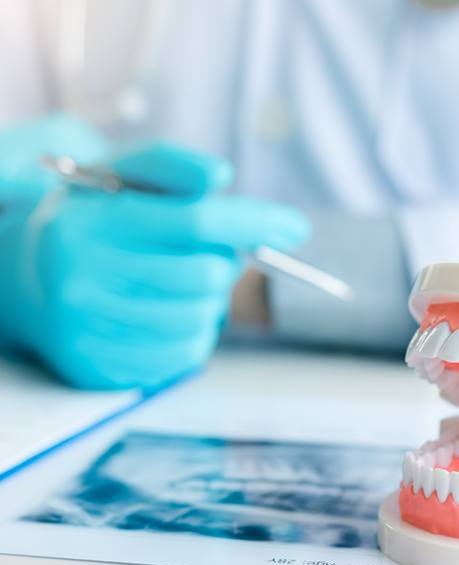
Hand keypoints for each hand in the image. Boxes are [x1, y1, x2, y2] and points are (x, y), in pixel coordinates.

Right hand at [0, 115, 309, 388]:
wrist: (28, 280)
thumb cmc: (92, 223)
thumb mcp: (119, 177)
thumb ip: (172, 166)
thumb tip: (223, 177)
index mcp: (91, 225)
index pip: (195, 221)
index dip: (254, 222)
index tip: (294, 227)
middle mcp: (83, 280)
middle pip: (205, 276)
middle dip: (225, 263)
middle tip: (211, 255)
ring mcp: (89, 331)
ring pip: (201, 319)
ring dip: (211, 300)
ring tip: (182, 284)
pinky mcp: (100, 367)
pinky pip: (185, 356)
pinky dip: (196, 333)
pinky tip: (172, 314)